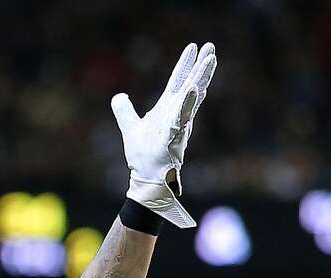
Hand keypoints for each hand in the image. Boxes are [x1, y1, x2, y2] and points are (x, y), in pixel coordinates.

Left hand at [111, 42, 216, 227]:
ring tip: (210, 60)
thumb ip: (124, 111)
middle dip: (200, 66)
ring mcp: (178, 124)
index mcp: (167, 109)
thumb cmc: (144, 155)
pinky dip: (187, 104)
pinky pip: (183, 117)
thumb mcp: (130, 127)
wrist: (146, 177)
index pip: (177, 82)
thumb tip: (118, 96)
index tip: (194, 47)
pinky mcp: (175, 136)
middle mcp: (176, 113)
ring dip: (201, 78)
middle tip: (211, 46)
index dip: (185, 65)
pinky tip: (194, 90)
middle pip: (190, 84)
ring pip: (192, 97)